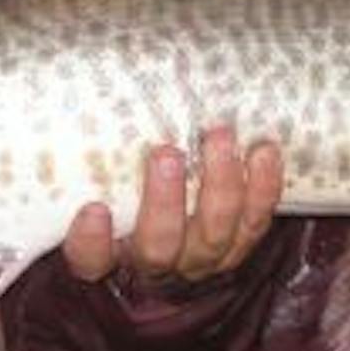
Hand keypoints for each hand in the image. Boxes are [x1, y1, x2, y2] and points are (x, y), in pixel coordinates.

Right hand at [62, 126, 283, 283]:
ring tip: (219, 138)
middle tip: (167, 153)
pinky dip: (263, 189)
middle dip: (165, 202)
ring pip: (213, 236)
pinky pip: (255, 223)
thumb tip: (86, 85)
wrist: (173, 232)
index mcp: (108, 254)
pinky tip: (263, 152)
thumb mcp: (101, 182)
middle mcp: (154, 265)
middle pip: (158, 247)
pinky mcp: (239, 245)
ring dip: (220, 186)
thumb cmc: (124, 193)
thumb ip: (91, 158)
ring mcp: (201, 260)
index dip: (91, 242)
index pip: (90, 260)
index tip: (93, 209)